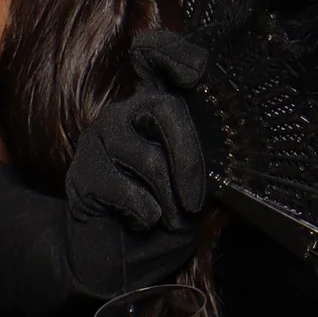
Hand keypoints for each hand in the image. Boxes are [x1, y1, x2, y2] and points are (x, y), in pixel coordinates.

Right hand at [65, 29, 209, 297]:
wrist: (118, 263)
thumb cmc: (166, 218)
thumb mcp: (197, 188)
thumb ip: (209, 164)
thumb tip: (234, 154)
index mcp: (157, 109)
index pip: (157, 57)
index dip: (175, 53)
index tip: (197, 73)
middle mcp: (126, 115)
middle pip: (165, 109)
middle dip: (190, 158)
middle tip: (197, 200)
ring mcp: (101, 141)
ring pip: (150, 158)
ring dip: (170, 199)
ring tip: (172, 219)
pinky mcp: (83, 174)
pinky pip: (126, 190)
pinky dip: (146, 213)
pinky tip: (143, 222)